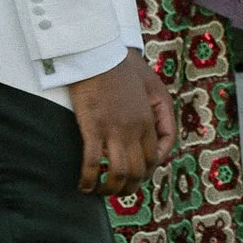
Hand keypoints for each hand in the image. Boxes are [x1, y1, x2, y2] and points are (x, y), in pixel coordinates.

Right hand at [67, 50, 176, 192]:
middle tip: (120, 190)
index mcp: (149, 118)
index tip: (137, 174)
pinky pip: (91, 163)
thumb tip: (155, 135)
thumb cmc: (122, 64)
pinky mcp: (92, 127)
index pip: (156, 155)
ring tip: (101, 193)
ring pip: (119, 173)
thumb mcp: (152, 85)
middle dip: (131, 186)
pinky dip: (88, 180)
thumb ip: (158, 110)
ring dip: (111, 189)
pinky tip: (83, 186)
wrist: (97, 50)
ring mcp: (114, 129)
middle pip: (140, 169)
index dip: (148, 170)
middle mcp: (135, 128)